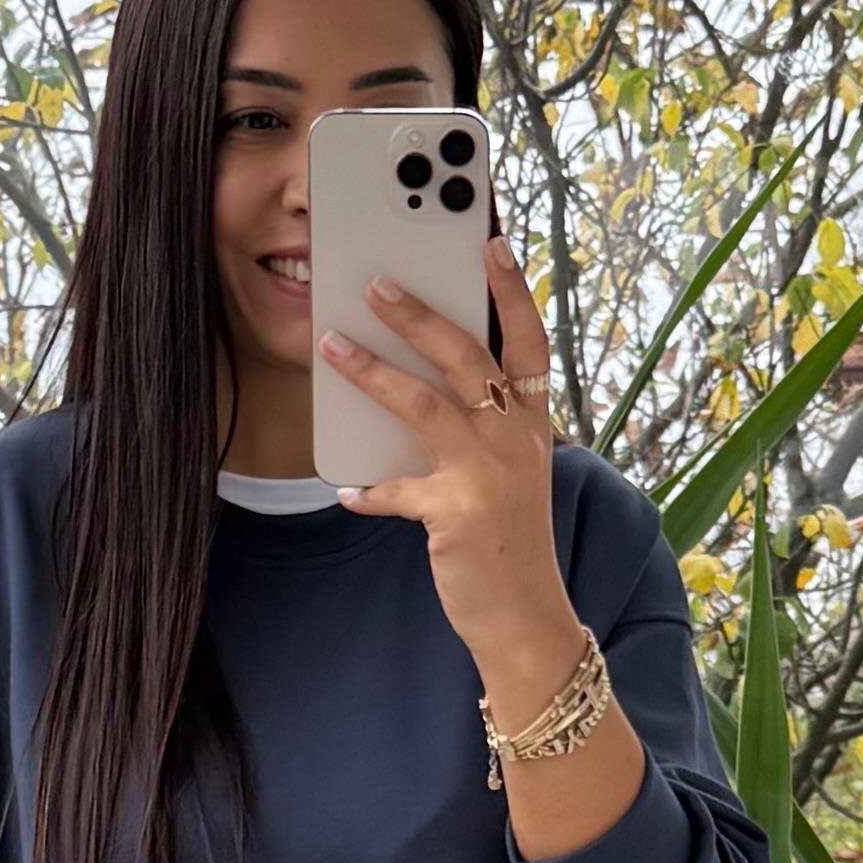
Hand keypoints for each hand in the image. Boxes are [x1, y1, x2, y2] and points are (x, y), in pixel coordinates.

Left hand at [319, 234, 576, 688]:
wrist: (526, 618)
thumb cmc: (509, 542)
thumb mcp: (508, 475)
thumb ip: (475, 430)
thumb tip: (414, 389)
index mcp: (531, 423)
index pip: (529, 341)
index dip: (512, 290)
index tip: (491, 243)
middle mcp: (515, 439)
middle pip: (468, 356)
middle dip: (420, 313)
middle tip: (377, 281)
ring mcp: (486, 475)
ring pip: (423, 404)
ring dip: (372, 371)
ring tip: (332, 343)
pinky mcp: (454, 514)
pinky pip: (396, 490)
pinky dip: (369, 491)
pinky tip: (346, 491)